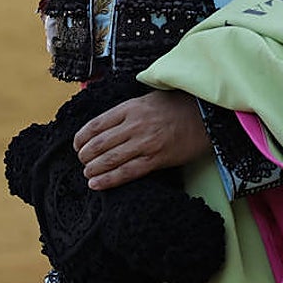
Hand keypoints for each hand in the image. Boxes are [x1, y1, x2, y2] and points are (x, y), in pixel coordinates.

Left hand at [73, 89, 210, 190]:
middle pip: (99, 143)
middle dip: (85, 155)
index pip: (96, 124)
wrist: (205, 114)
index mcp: (130, 107)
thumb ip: (127, 110)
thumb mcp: (147, 98)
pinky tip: (96, 184)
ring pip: (110, 159)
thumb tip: (106, 124)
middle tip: (82, 161)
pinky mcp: (156, 159)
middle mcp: (134, 124)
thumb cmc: (176, 106)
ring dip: (93, 169)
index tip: (77, 145)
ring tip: (86, 174)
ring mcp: (145, 143)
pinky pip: (127, 172)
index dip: (81, 137)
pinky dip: (109, 180)